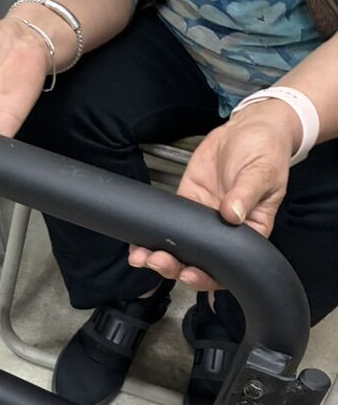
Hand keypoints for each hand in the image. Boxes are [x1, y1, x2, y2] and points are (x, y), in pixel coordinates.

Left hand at [128, 99, 300, 290]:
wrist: (249, 128)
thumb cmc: (266, 152)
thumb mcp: (262, 172)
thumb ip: (246, 194)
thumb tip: (231, 214)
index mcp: (249, 232)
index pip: (228, 265)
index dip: (207, 276)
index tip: (190, 273)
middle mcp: (223, 232)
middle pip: (198, 261)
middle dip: (175, 267)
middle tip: (158, 261)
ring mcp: (202, 220)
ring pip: (179, 247)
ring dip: (158, 256)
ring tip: (141, 257)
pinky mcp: (186, 203)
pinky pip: (167, 223)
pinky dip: (151, 234)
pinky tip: (138, 241)